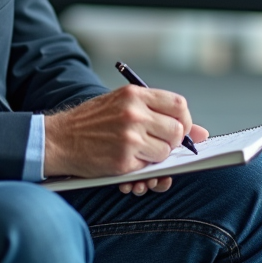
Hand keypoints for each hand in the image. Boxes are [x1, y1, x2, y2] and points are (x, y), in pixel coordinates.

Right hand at [43, 86, 208, 180]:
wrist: (58, 138)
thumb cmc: (91, 122)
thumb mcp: (122, 105)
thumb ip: (159, 113)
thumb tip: (202, 134)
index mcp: (134, 95)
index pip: (179, 105)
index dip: (184, 120)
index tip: (178, 129)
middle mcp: (133, 113)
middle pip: (177, 130)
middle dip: (173, 142)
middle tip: (159, 144)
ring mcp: (129, 137)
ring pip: (166, 152)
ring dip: (157, 157)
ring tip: (139, 152)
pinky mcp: (123, 160)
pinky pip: (149, 168)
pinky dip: (142, 168)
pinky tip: (126, 160)